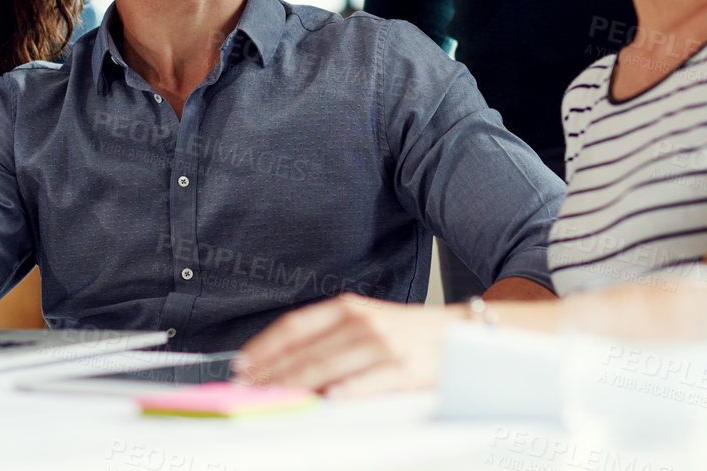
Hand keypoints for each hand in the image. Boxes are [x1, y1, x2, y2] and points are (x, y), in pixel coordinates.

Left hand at [234, 293, 450, 397]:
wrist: (463, 334)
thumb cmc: (409, 334)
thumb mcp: (366, 324)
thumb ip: (329, 339)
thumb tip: (287, 362)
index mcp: (348, 309)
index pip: (295, 326)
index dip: (265, 346)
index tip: (243, 364)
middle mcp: (362, 323)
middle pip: (306, 350)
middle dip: (272, 373)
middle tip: (249, 389)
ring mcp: (383, 344)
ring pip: (330, 365)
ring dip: (298, 383)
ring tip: (275, 396)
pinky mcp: (405, 367)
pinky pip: (371, 380)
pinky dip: (349, 390)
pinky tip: (331, 397)